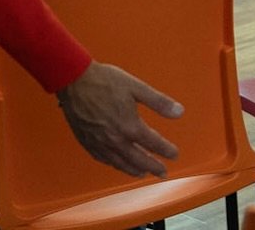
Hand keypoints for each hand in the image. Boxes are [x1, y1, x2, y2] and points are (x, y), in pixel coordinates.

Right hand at [56, 62, 182, 178]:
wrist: (75, 81)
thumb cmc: (106, 81)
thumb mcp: (136, 87)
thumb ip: (158, 101)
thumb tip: (180, 112)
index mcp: (129, 126)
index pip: (153, 143)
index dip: (165, 150)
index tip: (174, 155)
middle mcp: (115, 140)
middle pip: (138, 159)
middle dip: (152, 167)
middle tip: (162, 173)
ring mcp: (100, 143)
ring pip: (120, 163)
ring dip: (134, 170)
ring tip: (143, 174)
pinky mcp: (87, 142)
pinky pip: (103, 159)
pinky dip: (114, 165)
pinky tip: (118, 164)